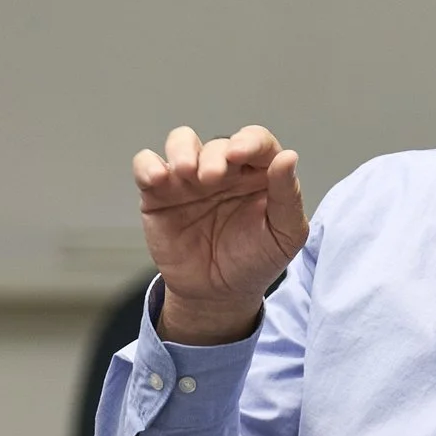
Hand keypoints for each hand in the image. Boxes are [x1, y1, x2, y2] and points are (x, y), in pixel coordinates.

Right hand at [131, 125, 305, 344]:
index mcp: (258, 173)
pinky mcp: (159, 193)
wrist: (218, 294)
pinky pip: (147, 165)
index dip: (249, 141)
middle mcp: (224, 170)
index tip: (240, 154)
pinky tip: (157, 178)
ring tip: (186, 172)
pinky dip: (148, 165)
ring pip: (181, 141)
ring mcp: (190, 179)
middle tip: (212, 178)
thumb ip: (287, 196)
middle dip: (215, 157)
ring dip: (182, 150)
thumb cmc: (255, 260)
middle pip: (218, 144)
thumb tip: (289, 156)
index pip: (257, 141)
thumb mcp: (284, 234)